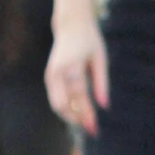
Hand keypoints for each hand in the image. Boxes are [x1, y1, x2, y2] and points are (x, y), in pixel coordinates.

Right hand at [46, 14, 109, 134]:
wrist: (70, 25)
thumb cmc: (89, 42)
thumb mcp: (100, 59)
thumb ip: (102, 83)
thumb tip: (104, 107)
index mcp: (71, 64)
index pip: (79, 94)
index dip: (86, 113)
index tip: (94, 128)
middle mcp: (57, 71)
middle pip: (63, 103)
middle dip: (77, 119)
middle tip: (92, 129)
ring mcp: (51, 75)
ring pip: (57, 104)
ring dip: (71, 117)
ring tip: (87, 123)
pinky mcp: (49, 78)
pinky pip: (55, 100)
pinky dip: (66, 110)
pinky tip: (79, 115)